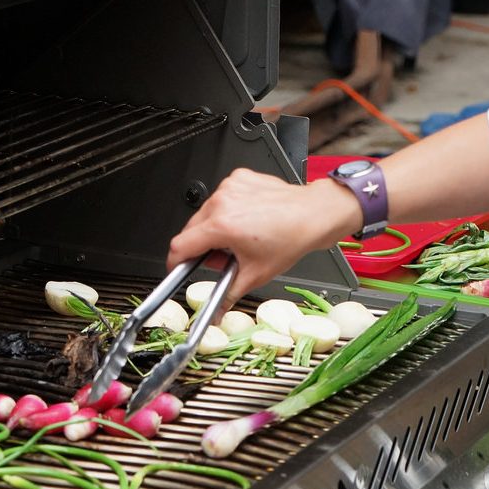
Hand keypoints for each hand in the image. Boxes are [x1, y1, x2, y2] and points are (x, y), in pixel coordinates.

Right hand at [167, 168, 360, 306]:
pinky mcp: (238, 177)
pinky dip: (229, 209)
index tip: (178, 269)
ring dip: (215, 227)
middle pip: (191, 229)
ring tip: (240, 237)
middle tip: (224, 257)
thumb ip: (228, 294)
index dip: (175, 263)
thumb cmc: (291, 238)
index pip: (179, 246)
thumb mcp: (255, 273)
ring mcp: (229, 187)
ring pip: (206, 213)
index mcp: (221, 225)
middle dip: (202, 247)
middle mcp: (221, 202)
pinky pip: (222, 197)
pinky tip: (248, 218)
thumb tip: (215, 311)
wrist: (313, 214)